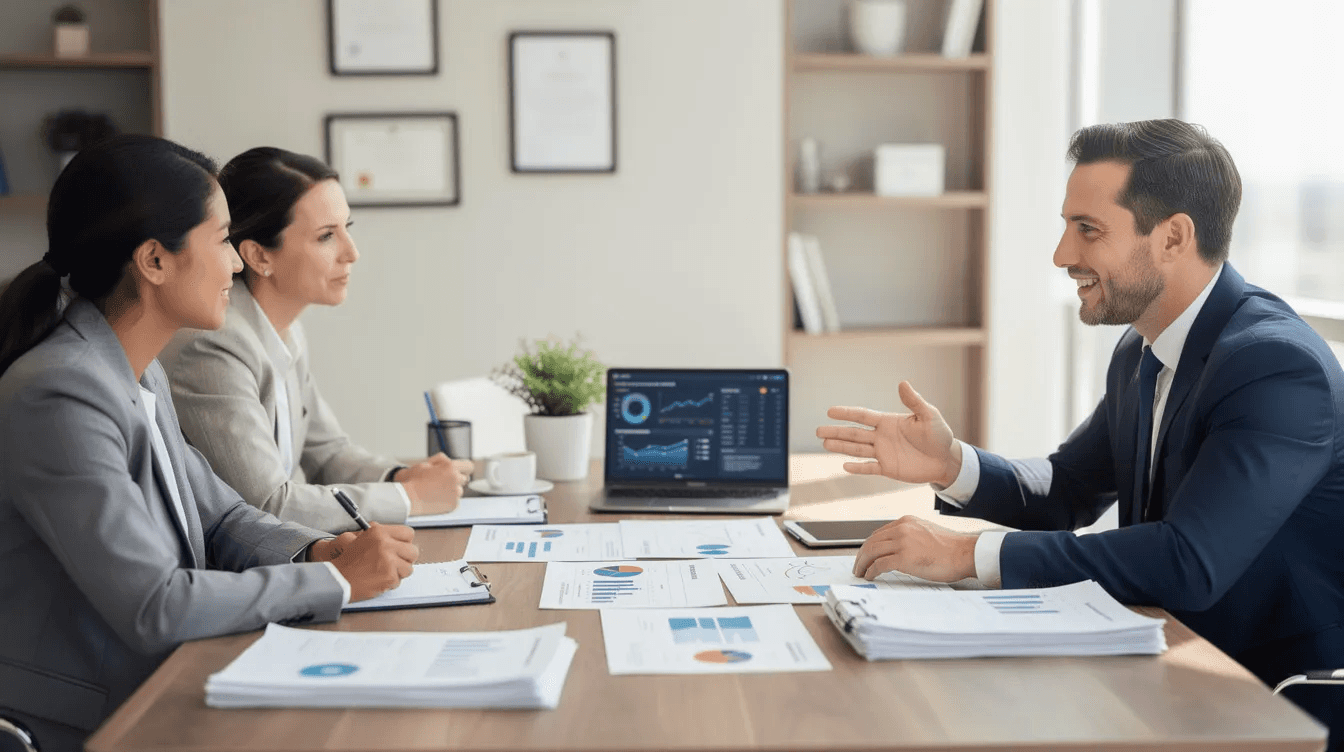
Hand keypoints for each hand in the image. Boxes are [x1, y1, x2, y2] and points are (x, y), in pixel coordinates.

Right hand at [309, 523, 419, 600]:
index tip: (400, 547)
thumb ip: (376, 533)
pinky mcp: (389, 577)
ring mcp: (389, 561)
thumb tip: (393, 534)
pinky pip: (399, 580)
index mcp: (379, 532)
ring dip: (398, 572)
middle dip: (405, 558)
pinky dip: (390, 583)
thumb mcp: (356, 537)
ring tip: (383, 572)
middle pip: (413, 551)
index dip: (405, 542)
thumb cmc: (345, 560)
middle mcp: (386, 544)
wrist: (336, 578)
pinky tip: (378, 580)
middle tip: (394, 562)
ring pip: (408, 568)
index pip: (408, 533)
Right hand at [397, 454, 471, 514]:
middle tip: (443, 482)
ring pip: (459, 491)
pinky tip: (437, 499)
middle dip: (456, 479)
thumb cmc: (414, 480)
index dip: (464, 468)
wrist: (408, 498)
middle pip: (464, 479)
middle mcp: (456, 479)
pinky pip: (455, 501)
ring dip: (452, 491)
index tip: (461, 471)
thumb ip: (441, 460)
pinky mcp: (453, 505)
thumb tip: (449, 461)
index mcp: (451, 467)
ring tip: (437, 491)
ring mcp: (456, 493)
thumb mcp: (426, 463)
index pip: (469, 466)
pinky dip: (448, 501)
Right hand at [816, 381, 961, 486]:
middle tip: (818, 430)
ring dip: (841, 447)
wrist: (946, 459)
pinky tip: (844, 466)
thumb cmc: (939, 435)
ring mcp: (884, 453)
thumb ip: (914, 401)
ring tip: (824, 444)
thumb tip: (902, 383)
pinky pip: (870, 468)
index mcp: (888, 422)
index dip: (846, 414)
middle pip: (854, 433)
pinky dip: (857, 468)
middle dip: (836, 432)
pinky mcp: (889, 469)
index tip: (830, 412)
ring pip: (857, 449)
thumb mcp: (928, 415)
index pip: (863, 416)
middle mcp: (882, 437)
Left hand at [852, 516, 977, 582]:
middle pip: (871, 542)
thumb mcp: (926, 532)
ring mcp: (902, 543)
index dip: (869, 546)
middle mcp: (901, 529)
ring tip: (860, 572)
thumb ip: (910, 537)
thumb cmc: (951, 547)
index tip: (865, 555)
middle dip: (861, 555)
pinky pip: (879, 565)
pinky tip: (869, 576)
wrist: (965, 553)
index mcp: (906, 522)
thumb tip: (898, 550)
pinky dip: (871, 571)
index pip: (879, 533)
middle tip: (857, 566)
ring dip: (862, 564)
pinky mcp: (904, 558)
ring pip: (871, 552)